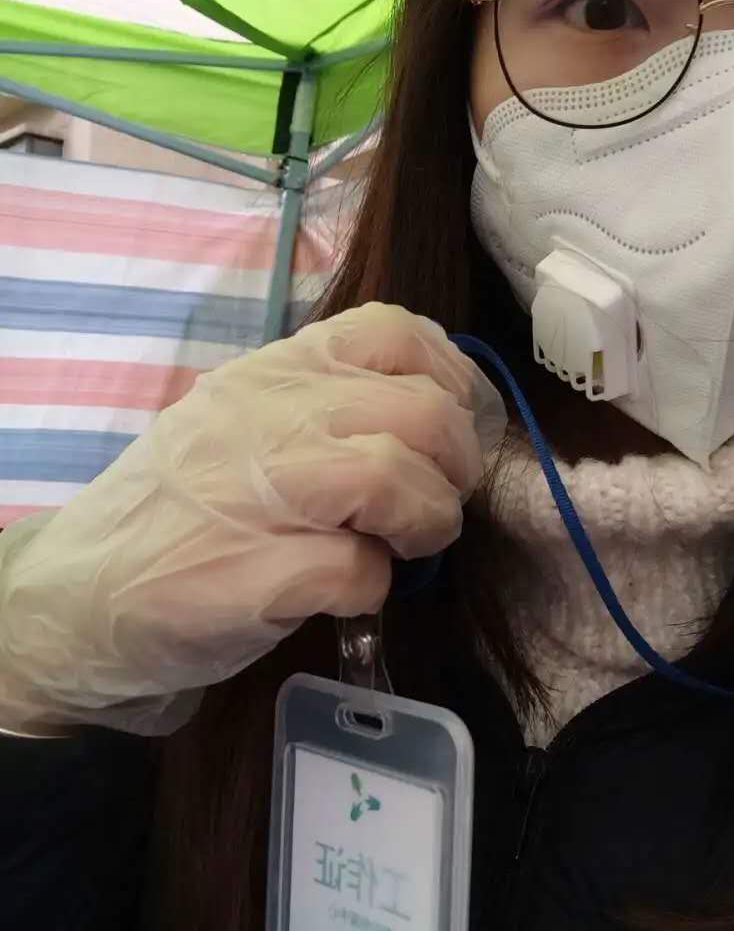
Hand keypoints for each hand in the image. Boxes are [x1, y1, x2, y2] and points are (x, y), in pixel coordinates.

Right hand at [0, 304, 504, 732]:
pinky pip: (363, 570)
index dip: (452, 378)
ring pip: (398, 477)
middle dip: (457, 466)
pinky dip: (375, 587)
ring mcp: (258, 492)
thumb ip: (326, 402)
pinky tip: (347, 592)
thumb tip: (439, 412)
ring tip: (404, 547)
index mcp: (273, 371)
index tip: (457, 423)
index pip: (394, 331)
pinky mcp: (255, 573)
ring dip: (428, 522)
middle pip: (422, 412)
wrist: (79, 600)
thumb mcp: (245, 422)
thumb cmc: (181, 510)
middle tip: (438, 503)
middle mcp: (268, 415)